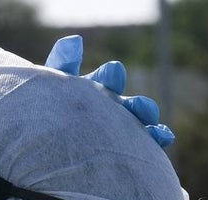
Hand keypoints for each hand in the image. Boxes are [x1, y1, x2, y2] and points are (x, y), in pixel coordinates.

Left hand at [45, 35, 175, 148]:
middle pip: (127, 100)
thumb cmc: (43, 115)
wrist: (47, 151)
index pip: (106, 78)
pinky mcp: (131, 146)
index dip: (110, 76)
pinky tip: (164, 137)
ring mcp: (121, 126)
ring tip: (148, 117)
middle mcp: (111, 106)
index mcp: (93, 89)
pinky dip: (158, 136)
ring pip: (139, 118)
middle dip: (134, 101)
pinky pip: (147, 141)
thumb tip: (74, 41)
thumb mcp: (47, 88)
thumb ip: (62, 65)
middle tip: (140, 107)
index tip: (114, 74)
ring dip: (145, 114)